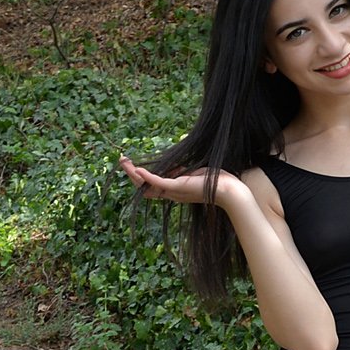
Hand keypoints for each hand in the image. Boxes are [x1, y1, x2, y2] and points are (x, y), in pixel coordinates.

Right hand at [118, 157, 244, 211]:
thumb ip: (183, 168)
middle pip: (145, 186)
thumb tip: (179, 157)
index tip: (132, 165)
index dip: (140, 177)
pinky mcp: (178, 187)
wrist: (228, 189)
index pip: (152, 185)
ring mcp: (174, 191)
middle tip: (122, 161)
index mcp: (175, 190)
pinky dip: (146, 176)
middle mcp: (172, 193)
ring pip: (147, 185)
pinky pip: (157, 182)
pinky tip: (137, 170)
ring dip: (133, 174)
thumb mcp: (195, 172)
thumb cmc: (215, 180)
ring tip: (124, 162)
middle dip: (132, 174)